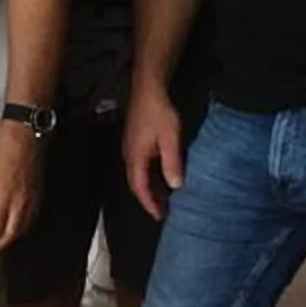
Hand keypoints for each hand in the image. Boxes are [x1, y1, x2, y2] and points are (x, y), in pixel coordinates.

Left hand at [0, 123, 41, 254]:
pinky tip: (17, 227)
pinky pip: (31, 219)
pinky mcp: (39, 196)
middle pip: (11, 233)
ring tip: (2, 242)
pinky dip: (22, 228)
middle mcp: (19, 205)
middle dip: (0, 244)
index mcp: (3, 201)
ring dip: (12, 238)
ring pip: (23, 228)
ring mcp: (31, 201)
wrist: (24, 140)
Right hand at [123, 81, 187, 219]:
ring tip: (164, 198)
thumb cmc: (160, 114)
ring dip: (149, 188)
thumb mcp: (170, 139)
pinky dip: (149, 176)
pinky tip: (160, 176)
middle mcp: (129, 156)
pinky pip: (139, 166)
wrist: (147, 90)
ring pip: (137, 175)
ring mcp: (130, 148)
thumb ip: (172, 163)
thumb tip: (176, 186)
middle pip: (136, 184)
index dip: (150, 204)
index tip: (160, 216)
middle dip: (149, 199)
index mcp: (136, 158)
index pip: (140, 188)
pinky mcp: (134, 142)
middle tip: (163, 212)